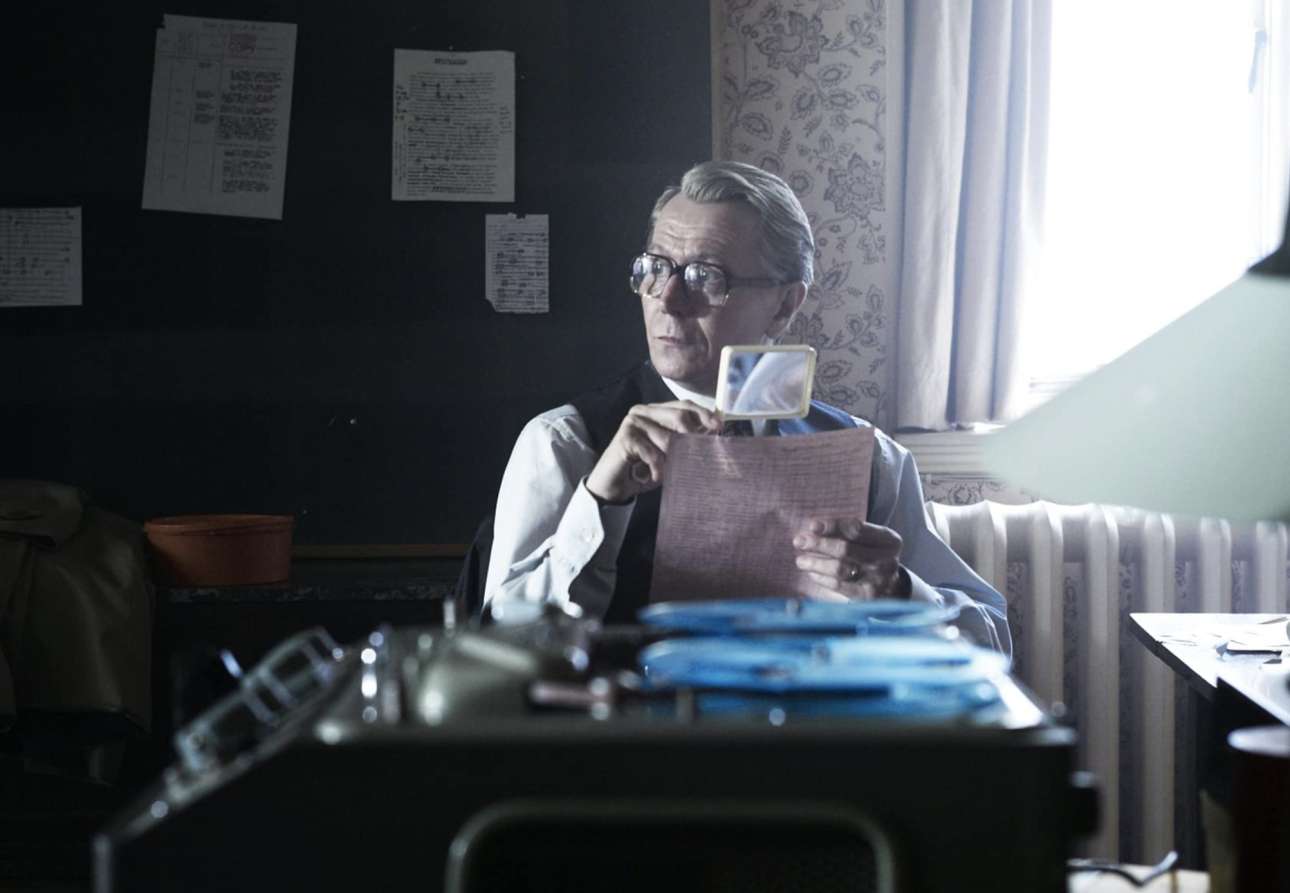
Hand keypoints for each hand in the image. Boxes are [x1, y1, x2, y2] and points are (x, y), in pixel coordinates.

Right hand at [585, 400, 719, 502]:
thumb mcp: (670, 454)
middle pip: (679, 416)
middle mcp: (643, 411)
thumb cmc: (644, 469)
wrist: (615, 485)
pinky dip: (658, 468)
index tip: (718, 427)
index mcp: (656, 411)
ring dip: (673, 460)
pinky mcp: (625, 437)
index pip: (684, 405)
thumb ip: (685, 442)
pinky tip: (654, 476)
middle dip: (692, 438)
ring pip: (667, 438)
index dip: (703, 414)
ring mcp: (632, 422)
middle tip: (698, 456)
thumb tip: (712, 436)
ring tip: (669, 472)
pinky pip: (652, 453)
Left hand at [793, 518, 909, 599]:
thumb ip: (847, 532)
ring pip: (840, 569)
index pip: (857, 529)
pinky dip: (821, 578)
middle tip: (799, 541)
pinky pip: (838, 585)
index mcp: (888, 540)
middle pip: (846, 549)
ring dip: (816, 563)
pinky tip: (812, 573)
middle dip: (819, 544)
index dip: (833, 526)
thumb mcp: (870, 541)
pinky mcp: (866, 597)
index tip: (812, 525)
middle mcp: (886, 560)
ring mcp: (877, 580)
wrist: (893, 589)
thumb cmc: (873, 557)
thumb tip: (813, 528)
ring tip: (800, 560)